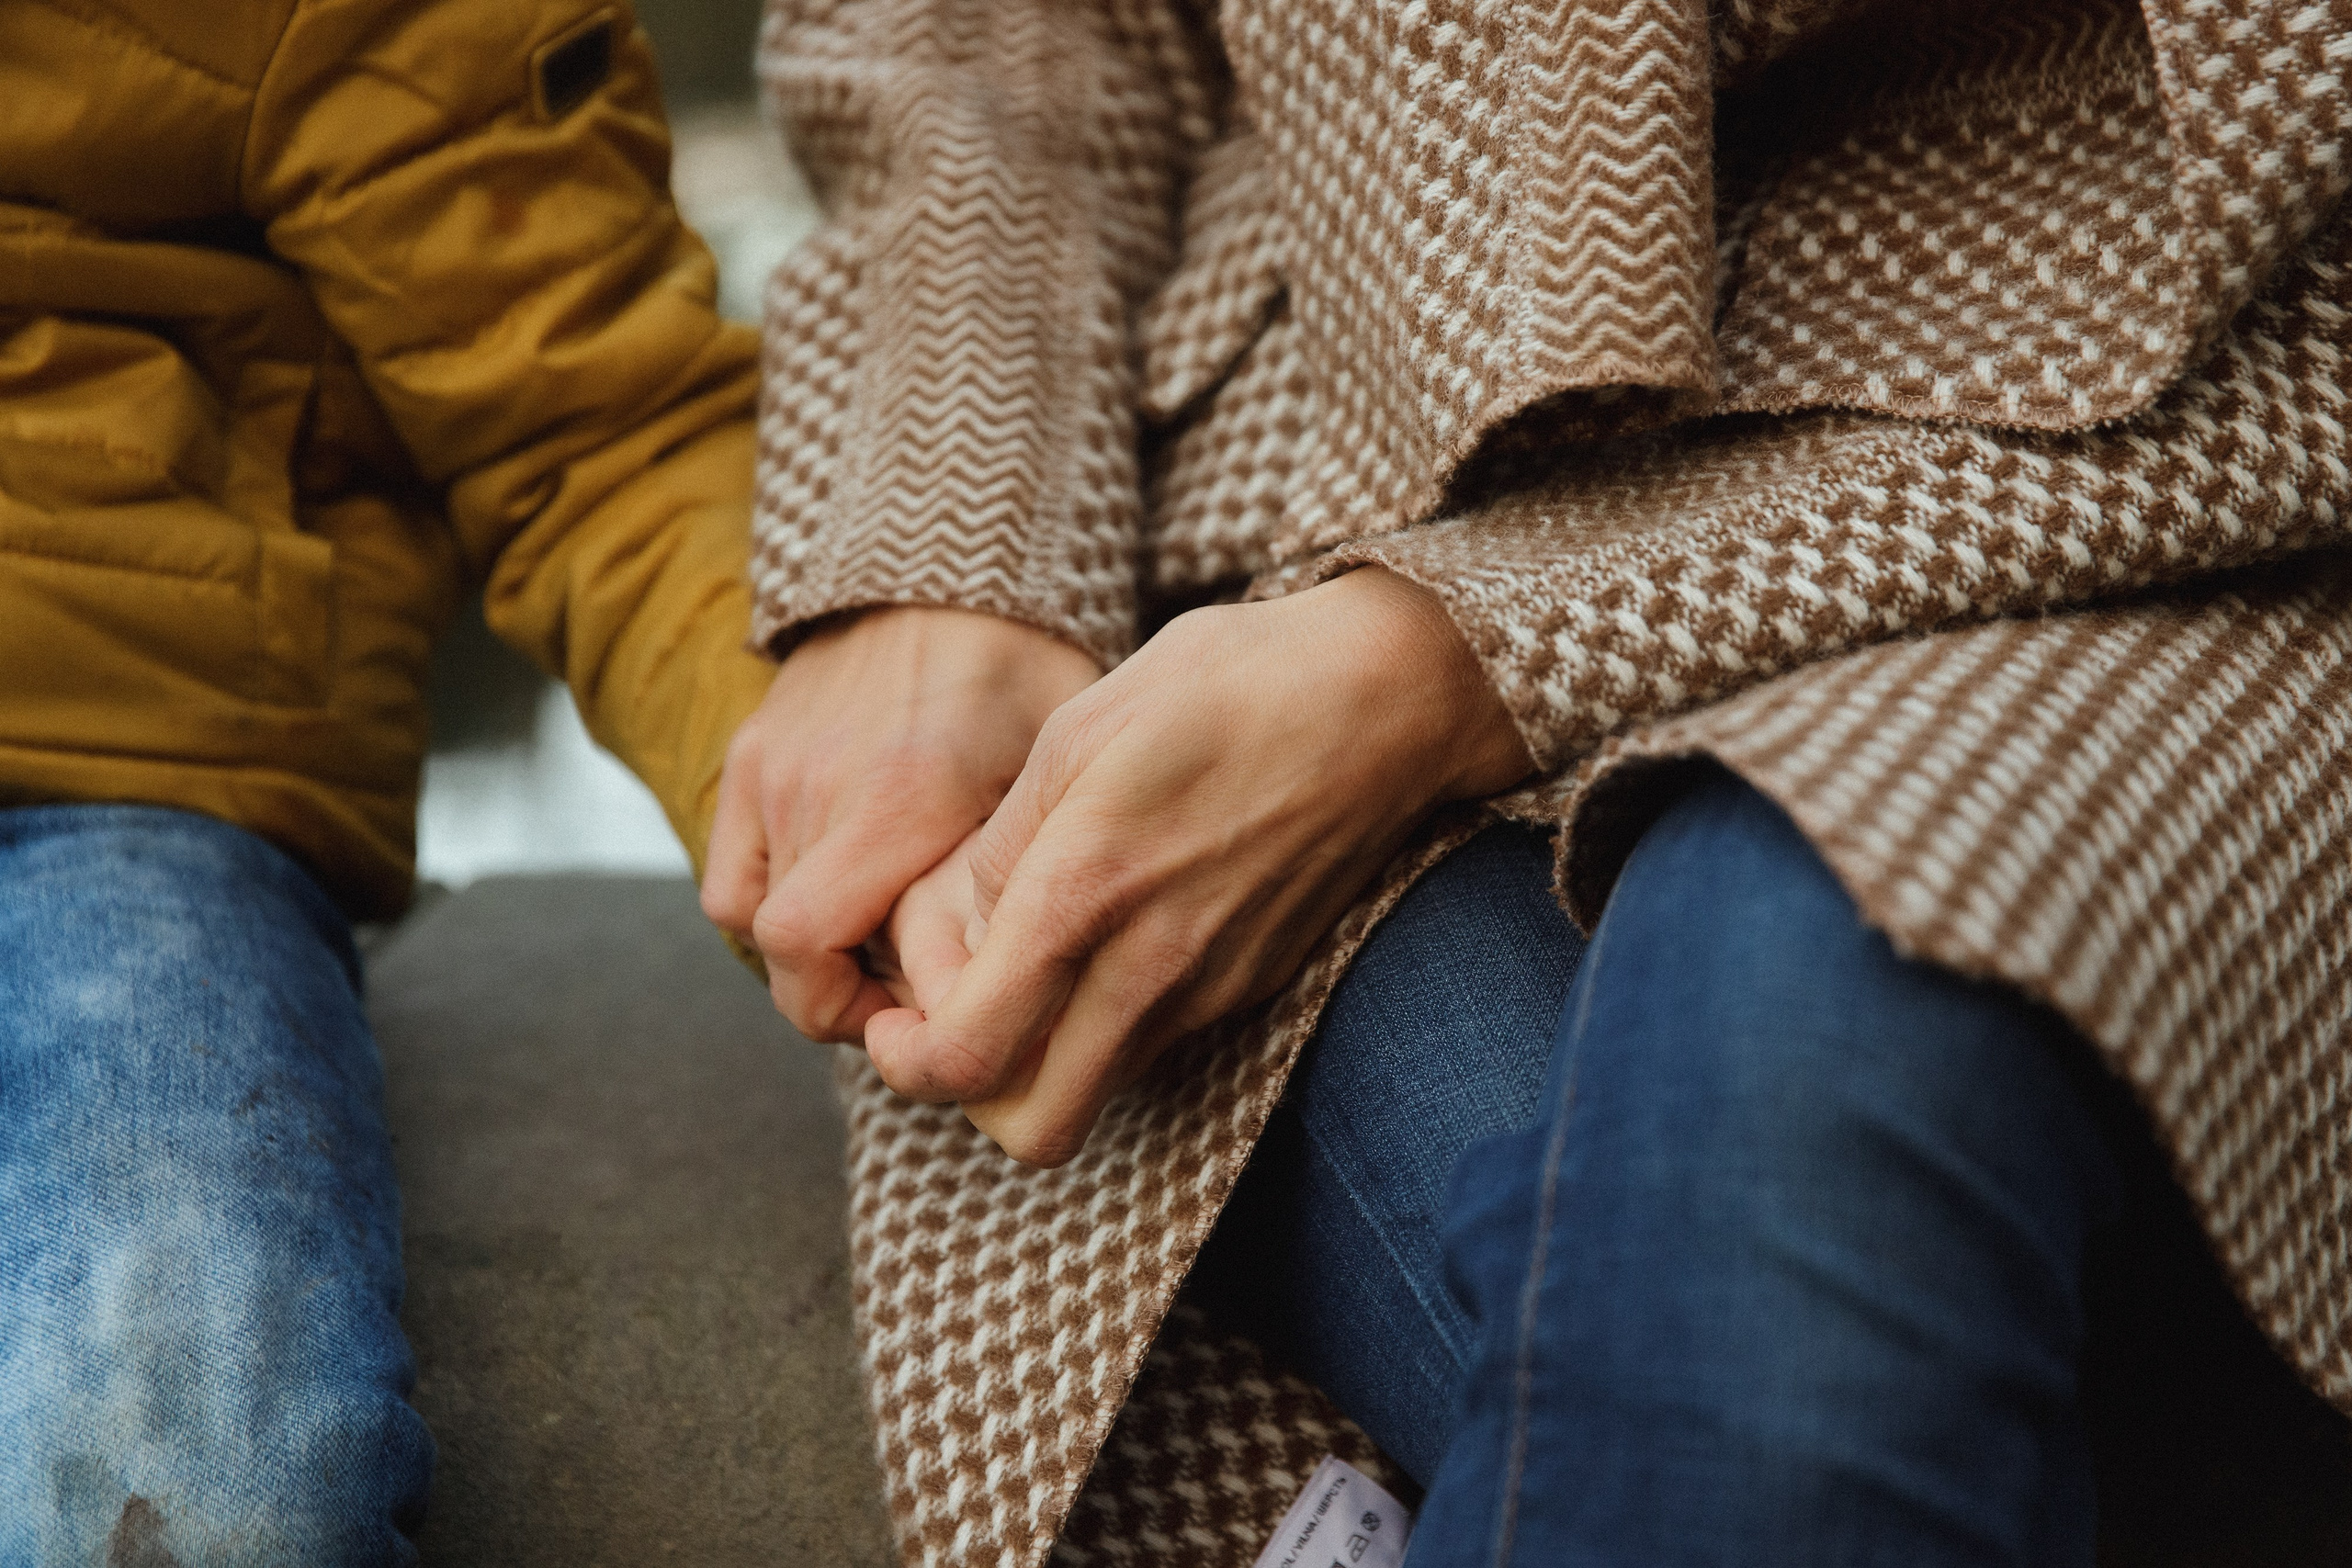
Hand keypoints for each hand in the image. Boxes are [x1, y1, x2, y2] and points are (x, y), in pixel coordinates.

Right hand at [699, 607, 1096, 1041]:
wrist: (948, 567)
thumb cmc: (1023, 671)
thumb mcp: (1057, 762)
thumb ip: (1030, 864)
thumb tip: (1025, 974)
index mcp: (898, 800)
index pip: (809, 955)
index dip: (857, 1015)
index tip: (920, 1016)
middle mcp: (817, 790)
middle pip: (783, 958)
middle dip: (838, 1000)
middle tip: (905, 999)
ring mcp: (772, 773)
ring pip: (752, 922)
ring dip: (809, 955)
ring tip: (876, 947)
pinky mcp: (749, 757)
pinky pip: (729, 877)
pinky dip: (768, 906)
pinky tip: (837, 899)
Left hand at [862, 567, 1533, 1163]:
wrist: (1387, 696)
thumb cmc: (1227, 684)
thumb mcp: (1078, 730)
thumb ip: (1000, 843)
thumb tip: (955, 928)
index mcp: (1084, 891)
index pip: (967, 1057)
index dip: (907, 1062)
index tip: (894, 1017)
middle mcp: (1151, 965)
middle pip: (1034, 1130)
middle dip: (970, 1098)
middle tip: (951, 1020)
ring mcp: (1212, 987)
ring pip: (1095, 1091)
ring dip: (1042, 1057)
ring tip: (1029, 961)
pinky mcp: (1255, 986)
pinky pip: (1153, 1042)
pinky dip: (1105, 1021)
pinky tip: (1107, 936)